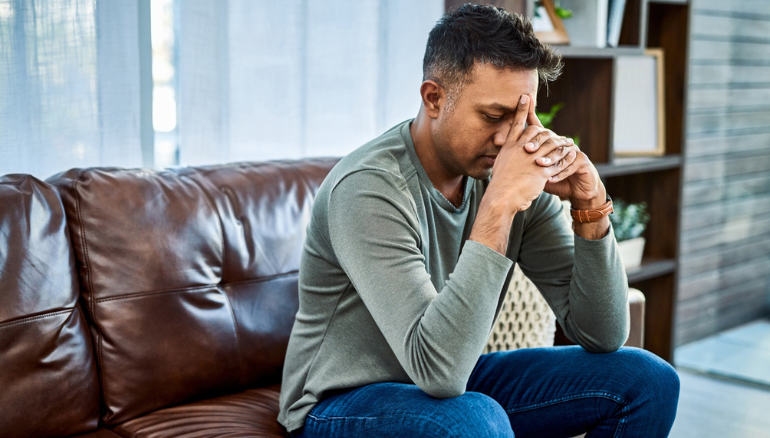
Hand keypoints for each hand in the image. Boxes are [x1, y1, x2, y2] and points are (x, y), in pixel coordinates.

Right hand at [486, 94, 577, 212]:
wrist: (501, 197)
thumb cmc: (499, 185)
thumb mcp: (500, 164)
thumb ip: (506, 155)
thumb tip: (505, 151)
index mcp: (509, 147)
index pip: (517, 123)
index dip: (522, 109)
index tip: (526, 96)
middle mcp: (520, 148)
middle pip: (537, 132)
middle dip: (548, 130)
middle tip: (558, 132)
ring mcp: (531, 158)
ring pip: (551, 145)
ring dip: (562, 142)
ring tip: (569, 142)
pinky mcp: (541, 170)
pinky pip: (557, 161)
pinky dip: (566, 157)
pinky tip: (573, 154)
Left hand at [523, 94, 604, 208]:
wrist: (575, 191)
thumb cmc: (550, 179)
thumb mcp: (532, 169)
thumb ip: (519, 155)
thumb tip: (499, 142)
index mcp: (548, 142)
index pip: (537, 127)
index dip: (529, 114)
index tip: (523, 104)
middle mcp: (561, 143)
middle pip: (549, 137)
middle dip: (538, 142)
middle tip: (527, 149)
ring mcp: (573, 150)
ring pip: (560, 151)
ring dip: (549, 158)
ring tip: (538, 164)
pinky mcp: (583, 161)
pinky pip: (571, 164)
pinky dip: (560, 172)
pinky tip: (551, 178)